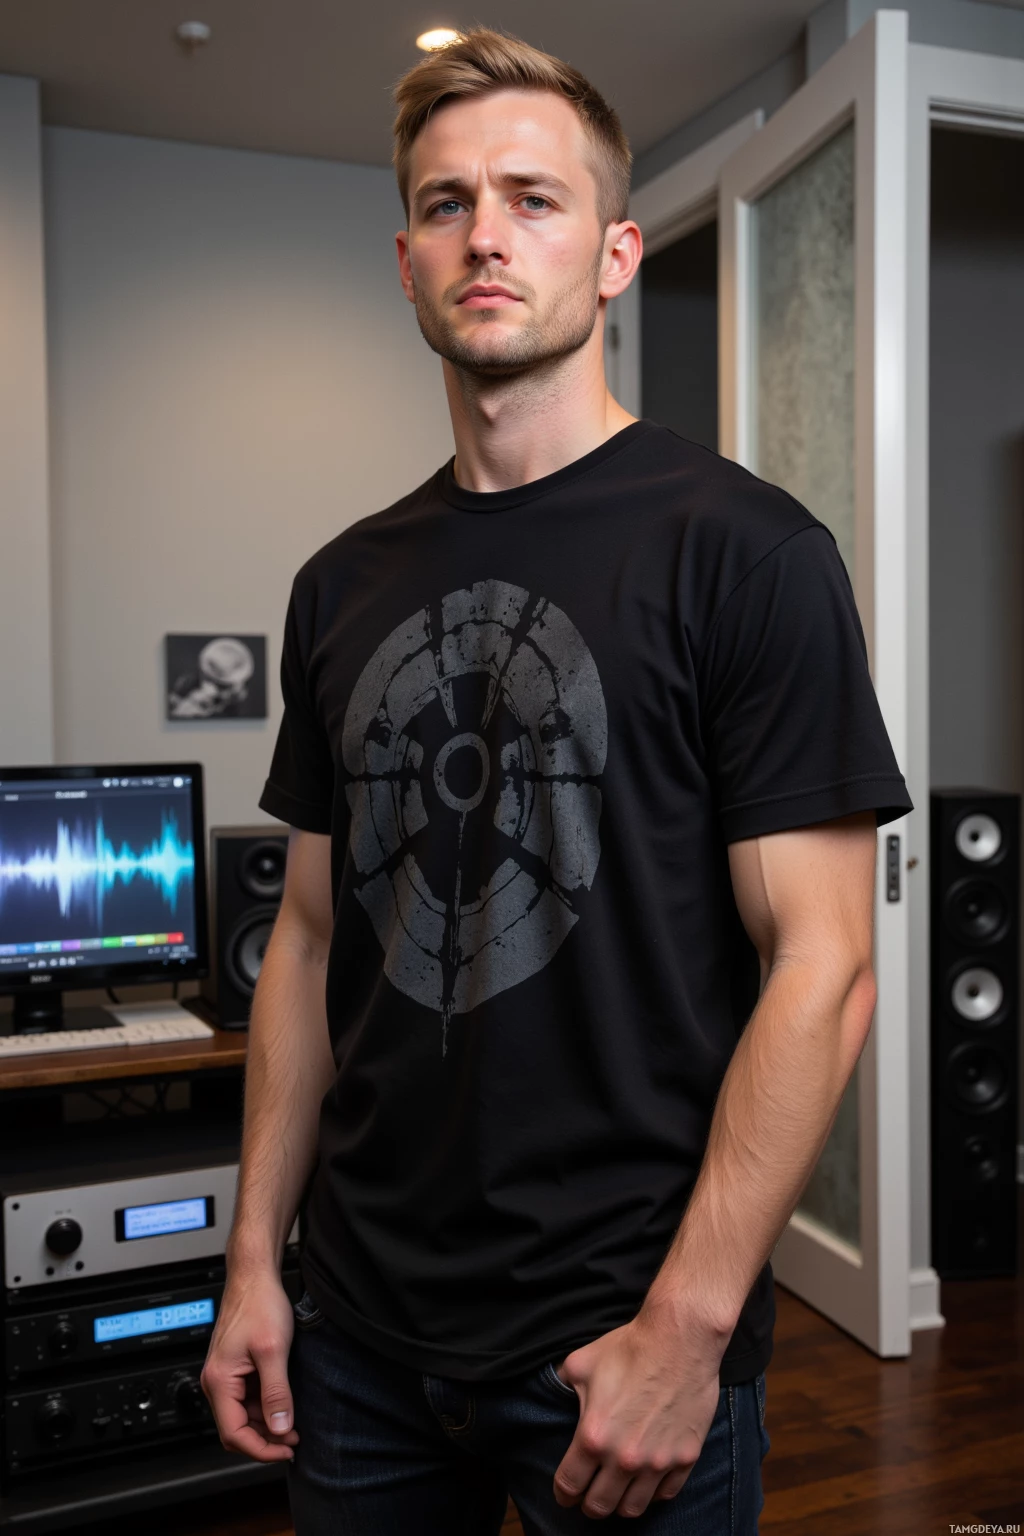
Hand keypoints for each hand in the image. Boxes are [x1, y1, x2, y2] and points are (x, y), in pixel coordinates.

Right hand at [200, 1268, 299, 1461]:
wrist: (255, 1276)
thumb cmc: (259, 1303)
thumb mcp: (274, 1350)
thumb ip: (277, 1393)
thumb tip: (280, 1428)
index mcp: (219, 1381)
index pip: (234, 1434)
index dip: (262, 1449)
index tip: (287, 1450)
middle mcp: (216, 1382)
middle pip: (236, 1430)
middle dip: (265, 1439)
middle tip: (294, 1440)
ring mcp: (224, 1376)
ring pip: (243, 1416)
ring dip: (266, 1425)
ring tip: (293, 1425)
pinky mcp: (234, 1369)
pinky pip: (247, 1400)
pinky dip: (265, 1408)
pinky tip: (284, 1405)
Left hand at [551, 1303, 723, 1519]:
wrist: (680, 1339)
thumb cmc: (631, 1348)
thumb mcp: (582, 1363)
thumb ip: (562, 1385)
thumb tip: (553, 1392)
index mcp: (593, 1436)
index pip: (569, 1486)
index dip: (562, 1493)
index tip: (565, 1493)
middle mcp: (624, 1457)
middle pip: (599, 1506)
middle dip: (588, 1504)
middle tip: (589, 1495)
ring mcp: (657, 1461)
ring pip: (632, 1509)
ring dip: (620, 1503)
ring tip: (617, 1491)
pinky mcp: (685, 1458)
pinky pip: (665, 1495)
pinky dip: (653, 1492)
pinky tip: (646, 1480)